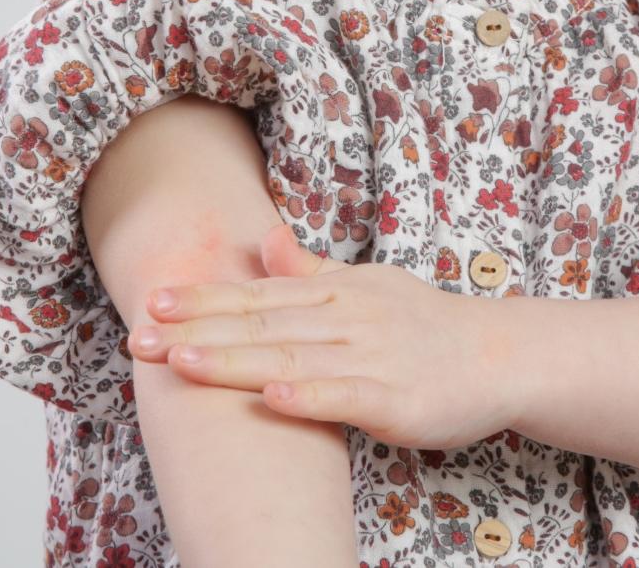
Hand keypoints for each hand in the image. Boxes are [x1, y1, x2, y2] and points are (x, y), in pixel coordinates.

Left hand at [126, 224, 522, 448]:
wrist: (499, 354)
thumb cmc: (425, 324)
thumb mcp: (367, 285)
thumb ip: (311, 270)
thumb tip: (263, 239)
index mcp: (335, 294)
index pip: (257, 297)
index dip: (204, 301)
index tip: (154, 301)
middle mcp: (347, 319)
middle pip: (261, 327)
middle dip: (197, 332)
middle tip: (139, 338)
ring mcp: (372, 358)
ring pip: (293, 359)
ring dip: (235, 361)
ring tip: (183, 362)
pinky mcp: (398, 399)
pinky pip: (348, 397)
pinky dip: (311, 397)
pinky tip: (273, 399)